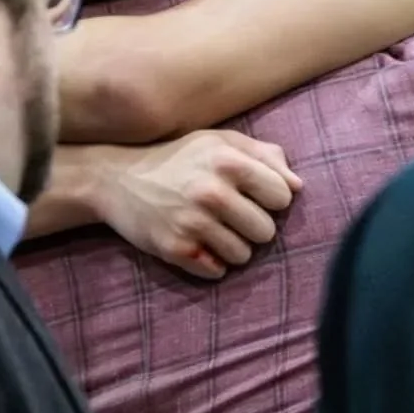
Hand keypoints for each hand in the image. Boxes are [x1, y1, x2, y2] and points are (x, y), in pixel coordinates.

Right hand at [99, 131, 300, 279]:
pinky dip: (211, 261)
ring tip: (211, 229)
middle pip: (267, 231)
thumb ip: (263, 156)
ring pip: (244, 255)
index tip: (252, 196)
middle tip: (230, 216)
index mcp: (227, 160)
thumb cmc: (178, 159)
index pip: (282, 196)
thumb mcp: (219, 142)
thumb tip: (297, 186)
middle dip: (253, 227)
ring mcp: (192, 223)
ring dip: (233, 247)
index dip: (271, 199)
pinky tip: (195, 242)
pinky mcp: (176, 249)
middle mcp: (211, 191)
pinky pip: (217, 270)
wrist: (116, 179)